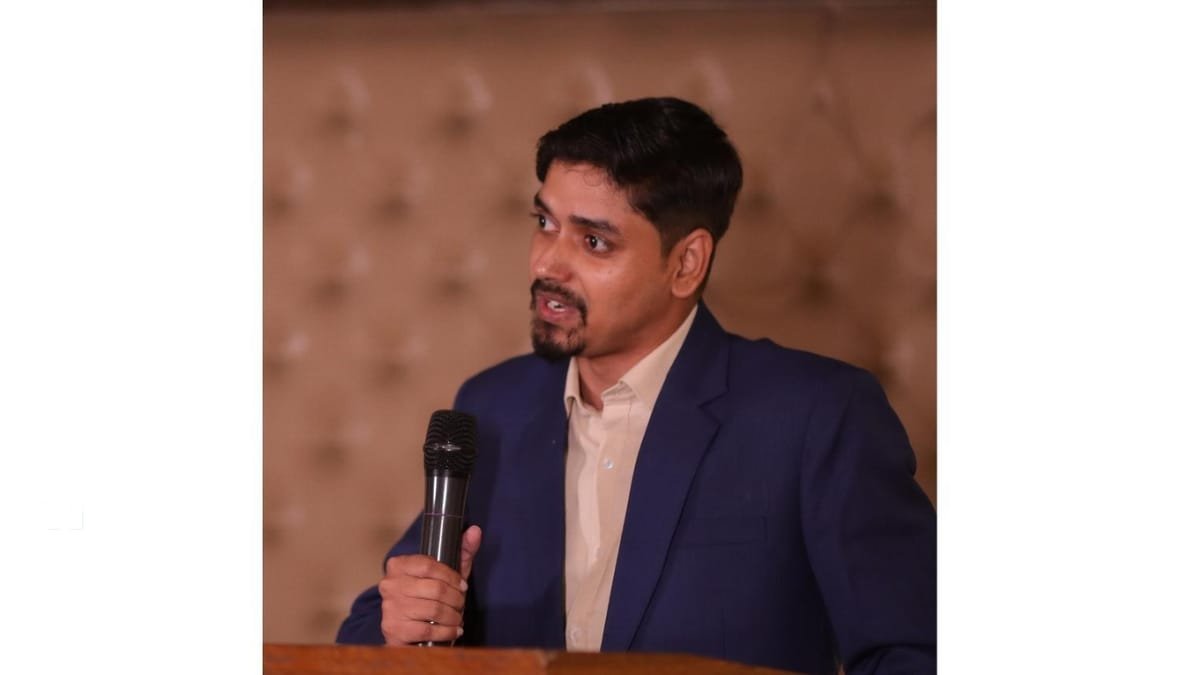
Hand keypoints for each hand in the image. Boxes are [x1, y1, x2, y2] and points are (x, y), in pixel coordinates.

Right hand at [379, 525, 482, 644]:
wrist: (405, 629)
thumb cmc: (428, 595)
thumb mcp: (445, 572)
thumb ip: (461, 550)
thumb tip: (475, 531)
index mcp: (398, 564)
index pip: (429, 565)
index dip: (452, 577)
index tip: (463, 586)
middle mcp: (390, 584)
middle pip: (435, 589)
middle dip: (456, 599)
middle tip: (461, 605)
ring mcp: (390, 608)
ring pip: (434, 610)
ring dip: (453, 616)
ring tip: (457, 618)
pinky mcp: (394, 630)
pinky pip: (428, 631)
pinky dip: (447, 632)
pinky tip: (453, 630)